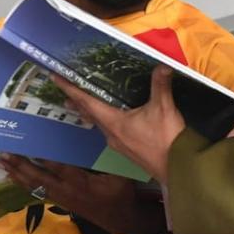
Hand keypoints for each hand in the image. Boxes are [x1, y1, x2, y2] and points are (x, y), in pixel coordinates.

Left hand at [0, 155, 162, 233]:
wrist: (120, 219)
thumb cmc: (121, 194)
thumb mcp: (120, 175)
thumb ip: (107, 159)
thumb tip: (98, 136)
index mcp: (81, 183)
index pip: (59, 168)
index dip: (43, 158)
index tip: (29, 145)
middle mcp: (67, 191)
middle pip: (39, 178)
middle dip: (21, 166)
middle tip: (5, 154)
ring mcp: (61, 198)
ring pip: (35, 186)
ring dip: (17, 174)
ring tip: (2, 163)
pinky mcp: (60, 201)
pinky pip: (38, 191)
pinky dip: (24, 183)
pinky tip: (12, 176)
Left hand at [53, 65, 185, 183]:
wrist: (177, 167)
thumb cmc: (166, 139)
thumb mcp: (164, 108)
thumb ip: (160, 85)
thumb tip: (163, 65)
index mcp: (114, 123)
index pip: (87, 102)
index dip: (71, 89)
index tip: (56, 79)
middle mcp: (112, 134)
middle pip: (89, 114)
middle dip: (77, 101)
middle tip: (66, 91)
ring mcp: (119, 144)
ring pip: (99, 124)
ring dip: (89, 112)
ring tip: (81, 104)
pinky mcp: (128, 149)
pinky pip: (109, 131)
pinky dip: (103, 120)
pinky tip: (109, 119)